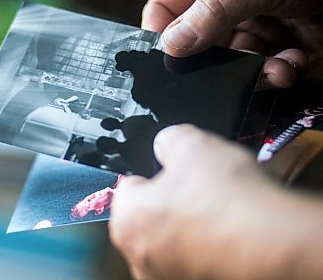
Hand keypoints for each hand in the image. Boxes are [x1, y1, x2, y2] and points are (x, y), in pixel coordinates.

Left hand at [109, 124, 322, 279]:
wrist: (277, 245)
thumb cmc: (230, 203)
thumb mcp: (192, 144)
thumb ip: (168, 140)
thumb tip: (166, 144)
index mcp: (128, 221)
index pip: (129, 188)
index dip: (152, 173)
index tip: (168, 172)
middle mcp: (141, 257)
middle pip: (149, 216)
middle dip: (171, 200)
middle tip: (199, 189)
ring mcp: (168, 277)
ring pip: (172, 240)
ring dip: (189, 226)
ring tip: (220, 212)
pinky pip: (194, 259)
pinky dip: (206, 247)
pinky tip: (229, 235)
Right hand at [142, 0, 322, 88]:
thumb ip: (214, 11)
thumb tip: (172, 43)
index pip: (165, 9)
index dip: (161, 35)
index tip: (168, 59)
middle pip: (200, 42)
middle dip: (218, 61)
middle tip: (237, 66)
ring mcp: (255, 19)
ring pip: (233, 59)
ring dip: (253, 70)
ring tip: (277, 67)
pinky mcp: (281, 38)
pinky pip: (264, 65)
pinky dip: (277, 71)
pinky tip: (291, 64)